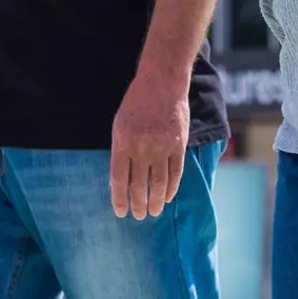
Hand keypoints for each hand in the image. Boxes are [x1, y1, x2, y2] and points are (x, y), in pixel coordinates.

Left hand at [109, 70, 189, 219]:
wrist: (162, 82)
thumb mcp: (120, 125)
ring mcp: (162, 146)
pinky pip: (175, 172)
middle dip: (138, 204)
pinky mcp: (178, 144)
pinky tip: (167, 197)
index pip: (119, 179)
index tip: (121, 212)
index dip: (119, 199)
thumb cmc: (137, 103)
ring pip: (158, 182)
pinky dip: (171, 187)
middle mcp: (141, 147)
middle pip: (139, 185)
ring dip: (155, 201)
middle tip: (139, 216)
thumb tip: (121, 179)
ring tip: (154, 212)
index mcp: (122, 142)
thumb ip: (120, 150)